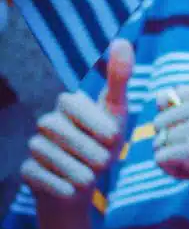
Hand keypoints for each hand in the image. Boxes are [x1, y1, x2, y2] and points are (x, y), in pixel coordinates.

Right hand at [20, 38, 133, 207]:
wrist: (88, 184)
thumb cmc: (105, 144)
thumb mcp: (118, 112)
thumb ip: (119, 78)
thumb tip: (122, 40)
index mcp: (69, 104)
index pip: (72, 103)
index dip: (95, 123)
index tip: (113, 137)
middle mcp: (47, 122)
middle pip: (61, 131)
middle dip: (90, 151)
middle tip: (105, 161)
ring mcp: (34, 146)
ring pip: (49, 155)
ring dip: (79, 170)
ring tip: (92, 175)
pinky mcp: (27, 171)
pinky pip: (39, 177)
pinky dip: (62, 186)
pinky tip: (73, 189)